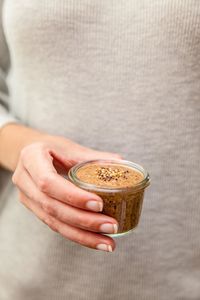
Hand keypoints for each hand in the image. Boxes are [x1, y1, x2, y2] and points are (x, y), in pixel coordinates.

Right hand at [12, 135, 121, 251]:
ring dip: (83, 235)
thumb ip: (93, 156)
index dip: (73, 196)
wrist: (31, 155)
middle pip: (52, 207)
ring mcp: (27, 198)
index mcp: (31, 158)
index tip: (99, 204)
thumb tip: (120, 162)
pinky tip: (96, 241)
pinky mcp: (35, 210)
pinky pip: (55, 226)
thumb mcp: (69, 147)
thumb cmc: (52, 148)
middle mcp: (24, 180)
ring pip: (53, 222)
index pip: (48, 182)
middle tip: (111, 225)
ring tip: (108, 242)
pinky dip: (77, 235)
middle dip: (83, 220)